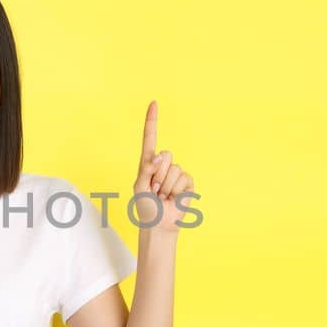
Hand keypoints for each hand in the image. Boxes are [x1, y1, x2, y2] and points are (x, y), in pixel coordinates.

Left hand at [131, 100, 193, 232]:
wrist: (160, 224)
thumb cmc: (146, 207)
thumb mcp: (139, 187)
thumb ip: (146, 169)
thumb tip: (160, 155)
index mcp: (147, 162)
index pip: (150, 138)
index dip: (152, 120)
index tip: (154, 102)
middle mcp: (162, 164)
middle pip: (165, 154)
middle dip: (158, 174)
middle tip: (155, 190)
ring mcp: (176, 172)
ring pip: (174, 168)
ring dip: (167, 185)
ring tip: (163, 196)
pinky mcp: (187, 181)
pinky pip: (184, 178)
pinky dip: (177, 190)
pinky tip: (174, 198)